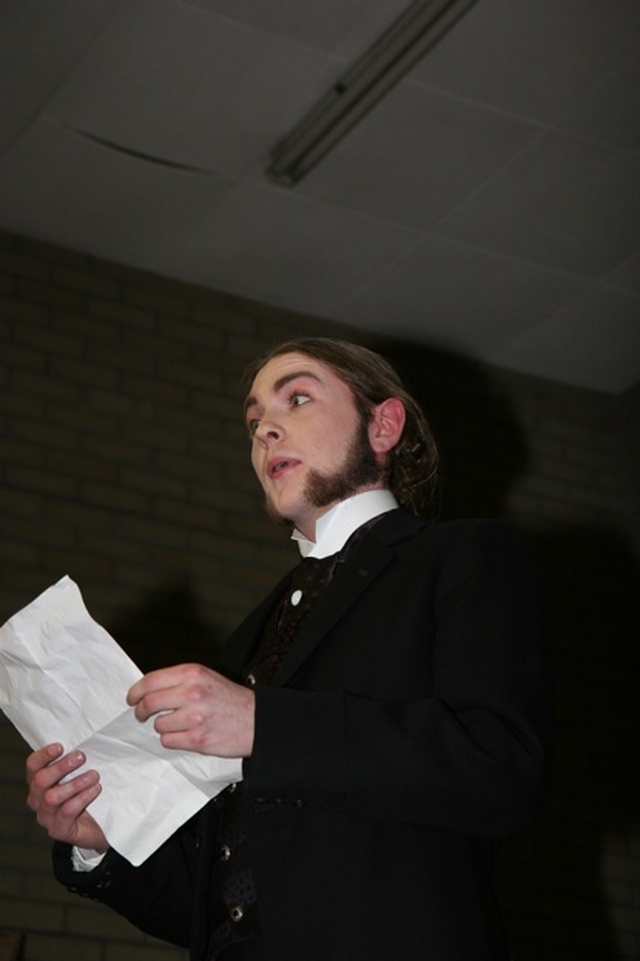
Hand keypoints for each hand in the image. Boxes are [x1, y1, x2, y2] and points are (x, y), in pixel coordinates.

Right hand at [26, 744, 108, 851]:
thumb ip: (75, 761)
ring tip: (94, 775)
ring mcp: (46, 816)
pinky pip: (66, 812)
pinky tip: (95, 790)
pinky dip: (82, 798)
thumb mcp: (80, 774)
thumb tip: (87, 740)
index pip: (32, 765)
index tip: (61, 746)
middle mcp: (38, 799)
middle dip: (61, 767)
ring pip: (52, 797)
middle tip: (81, 757)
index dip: (44, 755)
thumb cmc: (87, 793)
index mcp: (39, 781)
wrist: (98, 825)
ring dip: (75, 783)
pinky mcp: (58, 830)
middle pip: (40, 780)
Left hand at [127, 663, 254, 757]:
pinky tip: (187, 734)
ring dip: (163, 727)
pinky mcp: (197, 739)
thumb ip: (179, 680)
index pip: (151, 681)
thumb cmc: (230, 699)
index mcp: (193, 673)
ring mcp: (195, 717)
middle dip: (140, 711)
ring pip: (158, 725)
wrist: (256, 720)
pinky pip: (168, 741)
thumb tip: (148, 689)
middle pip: (149, 703)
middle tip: (141, 715)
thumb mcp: (205, 678)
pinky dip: (173, 740)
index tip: (131, 698)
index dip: (135, 691)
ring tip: (180, 724)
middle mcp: (192, 692)